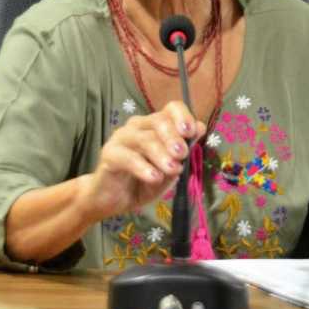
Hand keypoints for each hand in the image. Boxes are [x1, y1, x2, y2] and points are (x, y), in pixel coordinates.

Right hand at [79, 101, 205, 222]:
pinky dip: (143, 167)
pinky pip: (128, 157)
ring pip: (145, 139)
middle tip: (182, 154)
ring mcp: (122, 137)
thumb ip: (184, 151)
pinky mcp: (109, 153)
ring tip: (173, 169)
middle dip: (173, 137)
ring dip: (162, 154)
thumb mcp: (170, 169)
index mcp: (156, 126)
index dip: (183, 117)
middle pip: (159, 121)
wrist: (114, 199)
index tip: (191, 132)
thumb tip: (199, 127)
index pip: (172, 108)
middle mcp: (139, 126)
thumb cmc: (144, 181)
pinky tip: (154, 177)